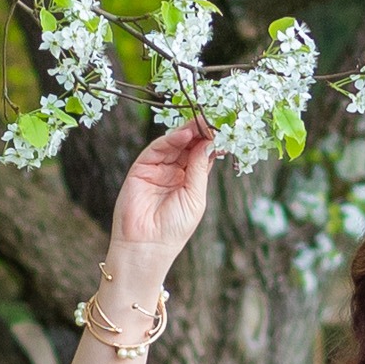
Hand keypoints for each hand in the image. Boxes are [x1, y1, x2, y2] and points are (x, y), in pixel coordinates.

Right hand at [109, 119, 215, 263]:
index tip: (222, 129)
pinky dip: (170, 140)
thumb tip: (208, 143)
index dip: (211, 142)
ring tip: (200, 122)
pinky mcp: (142, 168)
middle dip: (200, 132)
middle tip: (211, 118)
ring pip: (173, 144)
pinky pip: (157, 149)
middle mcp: (174, 173)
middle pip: (188, 146)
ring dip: (187, 132)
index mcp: (190, 182)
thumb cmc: (174, 228)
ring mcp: (158, 169)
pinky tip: (184, 135)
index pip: (202, 155)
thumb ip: (200, 169)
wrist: (146, 245)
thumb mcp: (195, 197)